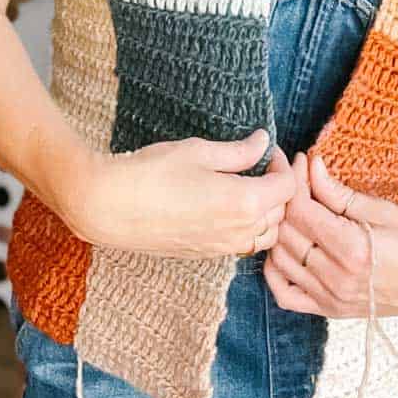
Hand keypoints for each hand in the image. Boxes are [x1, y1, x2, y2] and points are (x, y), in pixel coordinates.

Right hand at [59, 130, 295, 261]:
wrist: (110, 208)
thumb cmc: (152, 173)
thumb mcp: (199, 151)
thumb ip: (238, 151)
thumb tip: (263, 142)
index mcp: (244, 202)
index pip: (287, 188)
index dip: (283, 164)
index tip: (268, 149)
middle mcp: (238, 232)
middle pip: (280, 214)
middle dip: (277, 187)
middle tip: (260, 163)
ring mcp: (220, 248)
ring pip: (263, 235)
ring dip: (265, 213)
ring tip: (247, 186)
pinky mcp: (203, 255)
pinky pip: (240, 245)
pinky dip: (247, 228)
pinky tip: (227, 205)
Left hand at [263, 151, 397, 319]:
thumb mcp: (384, 210)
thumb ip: (340, 193)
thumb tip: (311, 166)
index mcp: (352, 249)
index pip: (301, 210)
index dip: (294, 180)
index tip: (300, 159)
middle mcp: (336, 278)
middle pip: (287, 232)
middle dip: (283, 198)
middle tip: (292, 176)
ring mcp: (331, 299)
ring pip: (280, 260)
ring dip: (278, 229)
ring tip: (290, 206)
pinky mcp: (330, 311)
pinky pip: (286, 295)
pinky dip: (276, 270)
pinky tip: (285, 247)